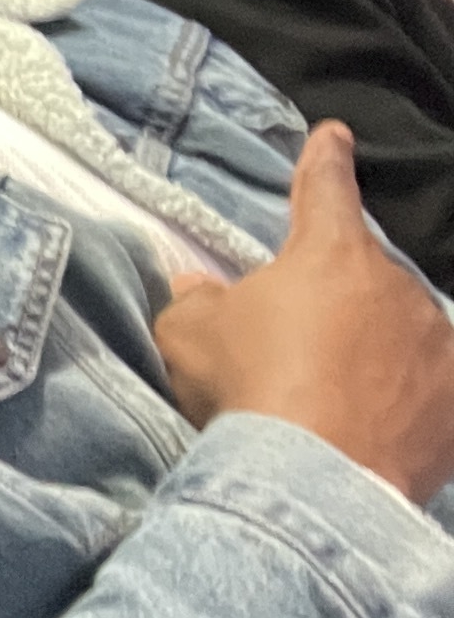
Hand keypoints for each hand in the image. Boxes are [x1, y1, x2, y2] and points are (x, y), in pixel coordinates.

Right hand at [154, 122, 453, 501]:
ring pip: (401, 332)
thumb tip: (199, 287)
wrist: (311, 480)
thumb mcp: (188, 336)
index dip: (325, 161)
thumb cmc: (248, 388)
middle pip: (363, 277)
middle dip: (335, 300)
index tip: (334, 136)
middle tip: (296, 348)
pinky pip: (430, 388)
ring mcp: (437, 344)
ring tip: (334, 399)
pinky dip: (408, 400)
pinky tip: (376, 426)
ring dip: (374, 351)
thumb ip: (195, 301)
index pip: (326, 189)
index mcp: (331, 253)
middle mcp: (397, 286)